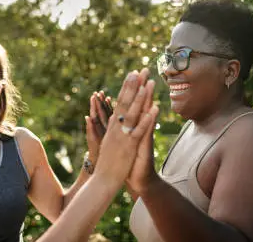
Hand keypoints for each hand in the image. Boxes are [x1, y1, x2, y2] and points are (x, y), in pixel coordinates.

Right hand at [88, 69, 157, 185]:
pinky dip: (146, 119)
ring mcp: (122, 136)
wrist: (102, 182)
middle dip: (133, 85)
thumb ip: (102, 130)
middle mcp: (116, 128)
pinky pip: (139, 130)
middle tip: (140, 69)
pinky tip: (154, 109)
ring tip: (148, 82)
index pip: (120, 102)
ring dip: (141, 97)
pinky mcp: (129, 146)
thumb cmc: (105, 165)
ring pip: (132, 113)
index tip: (132, 74)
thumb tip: (98, 117)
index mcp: (112, 127)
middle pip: (125, 103)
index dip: (126, 88)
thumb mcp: (104, 144)